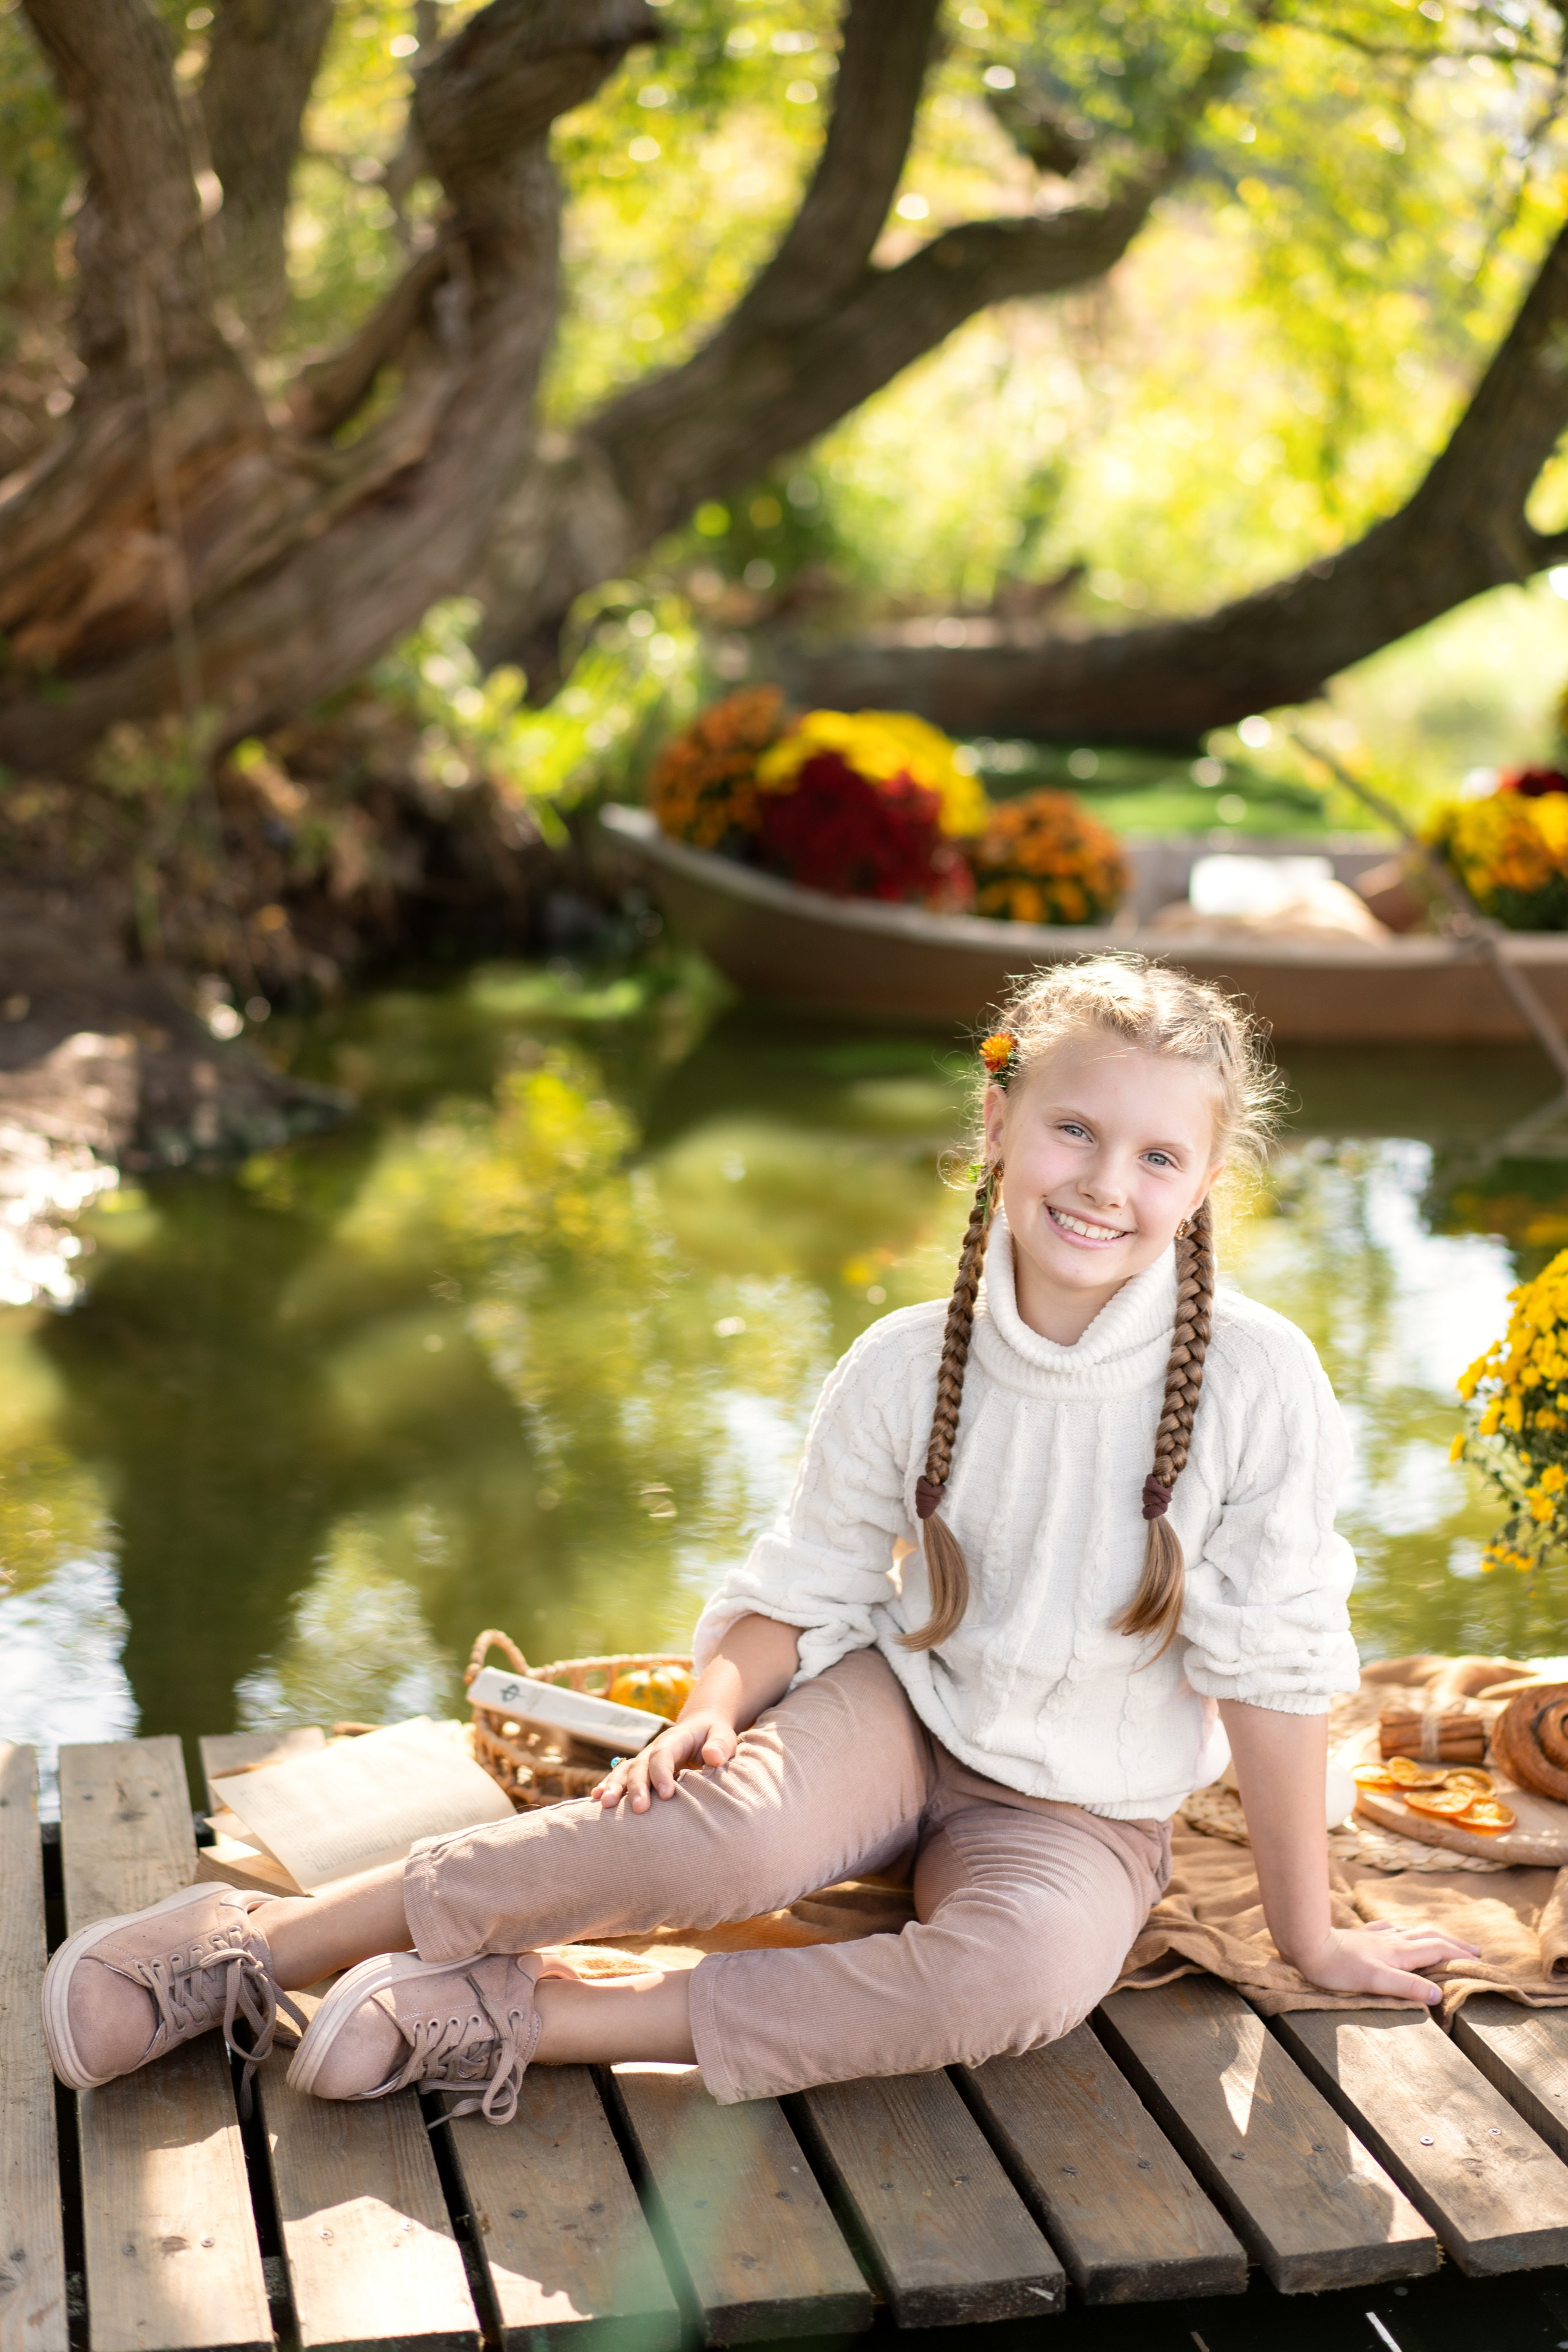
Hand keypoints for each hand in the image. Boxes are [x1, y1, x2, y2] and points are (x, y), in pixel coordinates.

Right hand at [591, 1711, 738, 1812]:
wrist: (701, 1730)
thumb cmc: (715, 1737)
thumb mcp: (723, 1736)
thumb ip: (720, 1745)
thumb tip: (714, 1757)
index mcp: (675, 1739)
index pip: (664, 1754)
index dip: (662, 1773)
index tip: (667, 1795)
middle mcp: (655, 1748)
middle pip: (641, 1765)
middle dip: (637, 1787)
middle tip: (639, 1809)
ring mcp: (645, 1759)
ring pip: (626, 1770)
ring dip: (615, 1787)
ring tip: (606, 1805)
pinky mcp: (641, 1770)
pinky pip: (621, 1775)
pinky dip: (608, 1785)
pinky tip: (596, 1799)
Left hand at [1289, 1918, 1480, 2003]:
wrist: (1308, 1945)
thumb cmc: (1340, 1969)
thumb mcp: (1376, 1982)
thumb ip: (1407, 1986)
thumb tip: (1438, 1993)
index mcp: (1400, 1952)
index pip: (1437, 1950)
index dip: (1459, 1954)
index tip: (1478, 1960)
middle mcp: (1392, 1940)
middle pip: (1430, 1937)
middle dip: (1453, 1943)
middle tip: (1474, 1950)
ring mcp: (1377, 1936)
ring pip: (1413, 1932)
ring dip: (1433, 1936)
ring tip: (1444, 1941)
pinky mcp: (1363, 1937)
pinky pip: (1391, 1930)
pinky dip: (1405, 1931)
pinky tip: (1398, 1931)